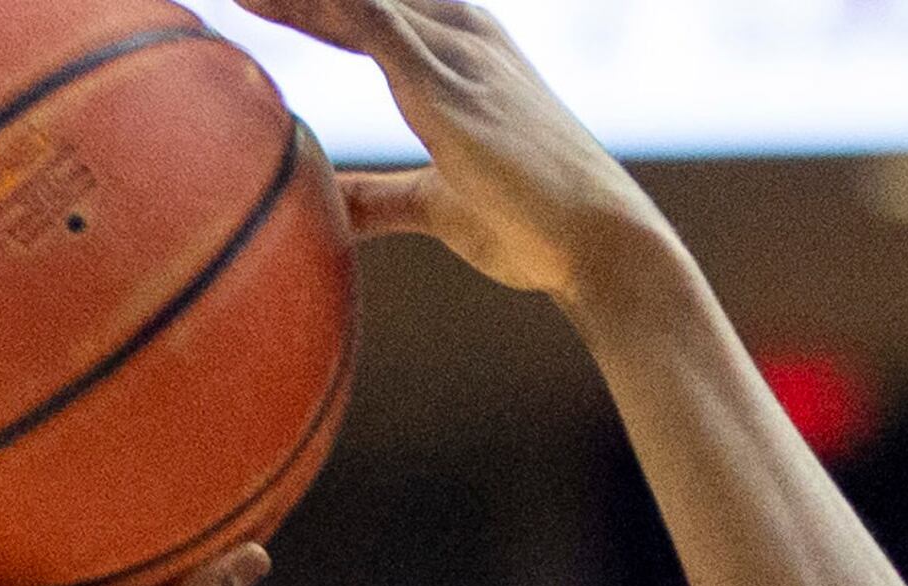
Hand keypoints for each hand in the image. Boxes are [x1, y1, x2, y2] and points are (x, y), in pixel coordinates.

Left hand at [236, 0, 668, 300]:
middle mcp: (459, 36)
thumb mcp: (437, 206)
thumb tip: (326, 205)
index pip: (366, 11)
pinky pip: (369, 19)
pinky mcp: (444, 83)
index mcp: (461, 54)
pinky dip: (322, 5)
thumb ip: (380, 197)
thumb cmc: (531, 225)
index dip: (307, 5)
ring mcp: (453, 53)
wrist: (600, 240)